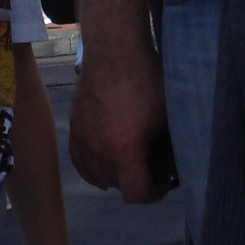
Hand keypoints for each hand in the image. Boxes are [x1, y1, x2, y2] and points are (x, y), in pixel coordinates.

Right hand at [69, 43, 171, 202]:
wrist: (115, 50)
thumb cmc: (146, 79)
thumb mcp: (165, 116)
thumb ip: (165, 146)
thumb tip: (171, 163)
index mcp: (124, 150)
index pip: (135, 194)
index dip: (153, 194)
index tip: (161, 183)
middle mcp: (99, 150)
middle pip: (116, 185)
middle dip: (135, 181)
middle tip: (149, 165)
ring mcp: (82, 139)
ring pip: (97, 176)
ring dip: (114, 175)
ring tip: (128, 161)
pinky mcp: (74, 127)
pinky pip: (79, 161)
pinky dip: (92, 167)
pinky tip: (104, 161)